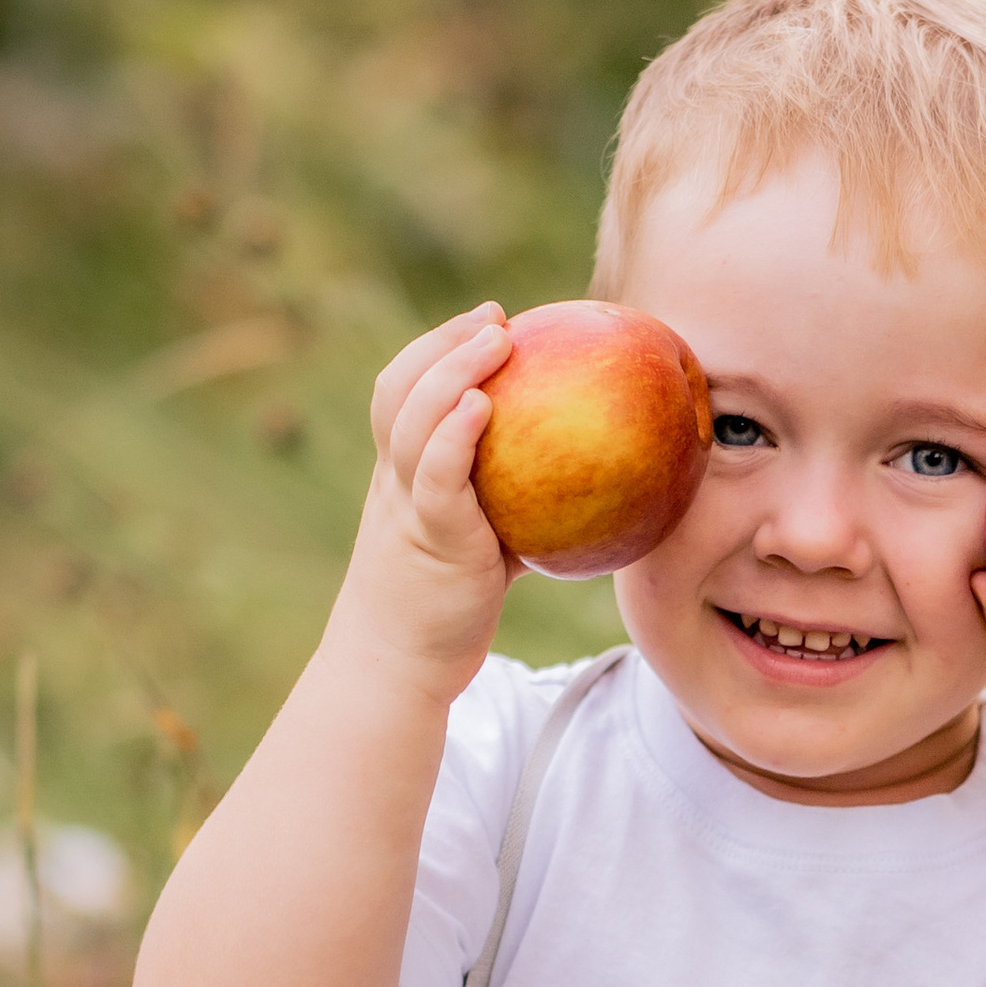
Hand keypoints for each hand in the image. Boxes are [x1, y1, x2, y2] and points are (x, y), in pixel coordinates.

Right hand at [329, 304, 520, 692]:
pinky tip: (485, 405)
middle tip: (498, 318)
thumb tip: (592, 496)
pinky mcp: (428, 539)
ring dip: (452, 369)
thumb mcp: (478, 551)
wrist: (395, 669)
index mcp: (400, 479)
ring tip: (497, 338)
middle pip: (400, 390)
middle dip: (443, 343)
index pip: (403, 396)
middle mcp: (393, 482)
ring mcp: (404, 507)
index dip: (436, 352)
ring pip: (413, 419)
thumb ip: (515, 517)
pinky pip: (437, 476)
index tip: (487, 325)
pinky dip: (455, 434)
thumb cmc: (441, 613)